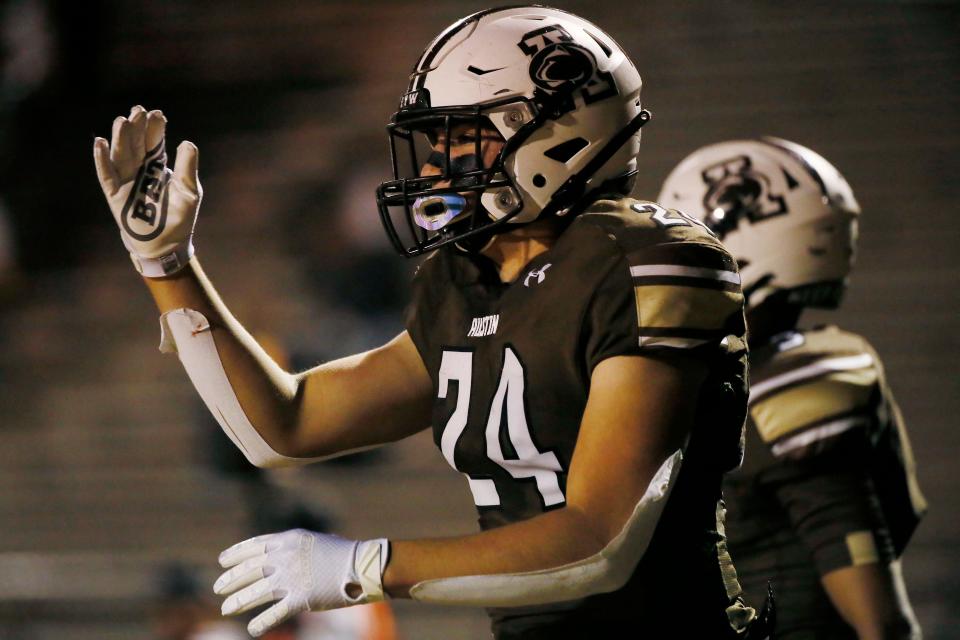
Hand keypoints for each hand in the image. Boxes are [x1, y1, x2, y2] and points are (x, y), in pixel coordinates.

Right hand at [93, 105, 200, 276]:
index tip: (157, 114)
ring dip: (120, 138)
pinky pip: (107, 175)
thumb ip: (187, 167)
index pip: (155, 143)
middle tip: (138, 111)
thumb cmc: (180, 217)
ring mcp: (127, 181)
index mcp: (159, 166)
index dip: (155, 129)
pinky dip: (102, 159)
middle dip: (137, 127)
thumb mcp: (189, 190)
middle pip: (137, 144)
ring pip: (121, 155)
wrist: (167, 244)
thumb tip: (187, 142)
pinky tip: (100, 143)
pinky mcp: (116, 195)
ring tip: (122, 121)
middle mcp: (141, 170)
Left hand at [214, 529, 388, 636]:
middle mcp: (285, 557)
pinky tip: (252, 629)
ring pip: (255, 592)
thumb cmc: (342, 552)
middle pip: (249, 570)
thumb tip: (275, 554)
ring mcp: (291, 579)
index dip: (235, 554)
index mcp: (288, 540)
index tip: (222, 561)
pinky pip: (274, 613)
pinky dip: (261, 623)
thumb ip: (292, 548)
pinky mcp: (300, 599)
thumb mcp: (312, 541)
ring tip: (226, 609)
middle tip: (218, 588)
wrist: (362, 564)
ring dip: (238, 602)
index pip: (253, 546)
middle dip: (231, 580)